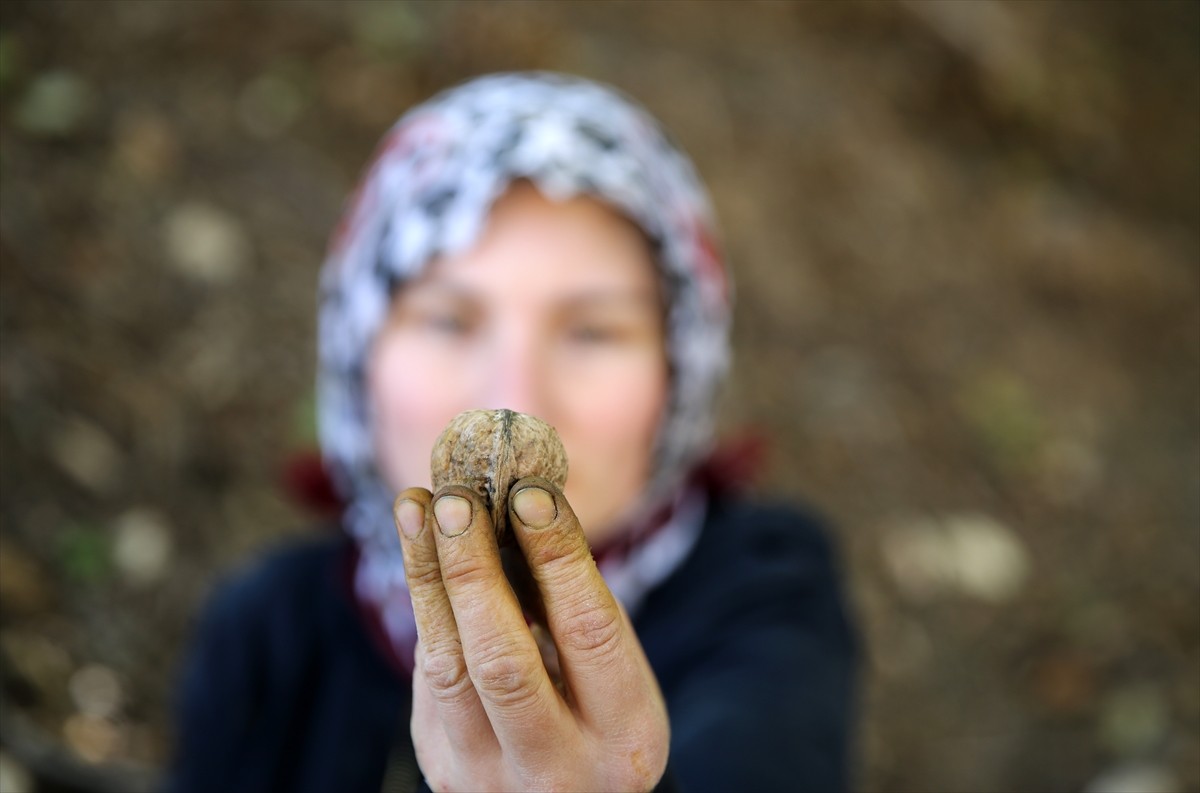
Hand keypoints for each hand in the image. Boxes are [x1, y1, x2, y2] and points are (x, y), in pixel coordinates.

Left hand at [393, 477, 669, 791]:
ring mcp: (491, 780)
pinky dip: (426, 608)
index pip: (588, 632)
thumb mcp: (616, 676)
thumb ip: (573, 610)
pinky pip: (430, 679)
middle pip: (502, 659)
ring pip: (447, 667)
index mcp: (624, 735)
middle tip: (457, 498)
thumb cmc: (602, 714)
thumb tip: (516, 508)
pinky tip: (422, 553)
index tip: (529, 494)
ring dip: (427, 576)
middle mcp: (559, 769)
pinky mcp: (443, 771)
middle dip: (473, 568)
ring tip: (416, 507)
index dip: (557, 557)